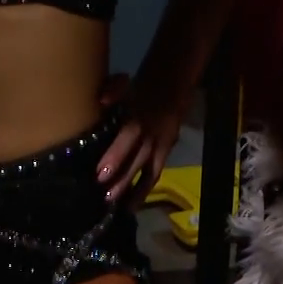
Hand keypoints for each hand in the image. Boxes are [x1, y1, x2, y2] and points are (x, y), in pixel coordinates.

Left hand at [95, 73, 187, 206]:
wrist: (182, 75)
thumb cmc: (149, 78)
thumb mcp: (130, 80)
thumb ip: (115, 89)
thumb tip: (102, 101)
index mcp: (144, 115)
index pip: (129, 138)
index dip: (116, 157)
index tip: (100, 175)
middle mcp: (156, 132)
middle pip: (139, 160)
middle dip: (124, 180)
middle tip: (106, 198)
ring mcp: (166, 141)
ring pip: (152, 169)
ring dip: (138, 190)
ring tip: (125, 209)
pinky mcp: (170, 145)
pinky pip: (158, 167)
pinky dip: (147, 183)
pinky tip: (137, 198)